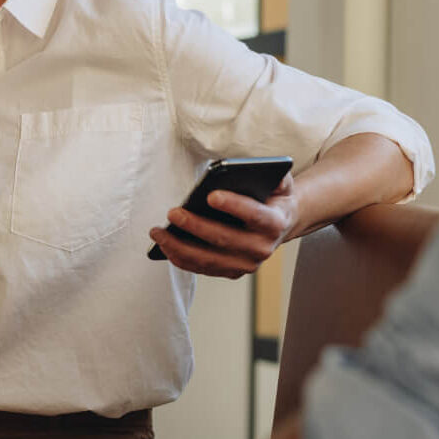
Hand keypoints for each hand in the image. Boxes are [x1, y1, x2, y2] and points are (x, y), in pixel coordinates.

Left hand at [148, 173, 297, 278]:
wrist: (281, 223)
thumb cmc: (272, 197)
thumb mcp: (279, 181)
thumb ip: (271, 173)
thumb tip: (248, 166)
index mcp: (275, 222)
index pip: (255, 215)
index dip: (234, 206)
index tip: (211, 195)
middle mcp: (262, 248)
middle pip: (225, 239)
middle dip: (196, 226)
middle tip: (173, 213)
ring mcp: (246, 264)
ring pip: (208, 259)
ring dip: (179, 246)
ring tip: (157, 231)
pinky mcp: (231, 272)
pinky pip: (201, 268)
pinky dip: (180, 258)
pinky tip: (163, 244)